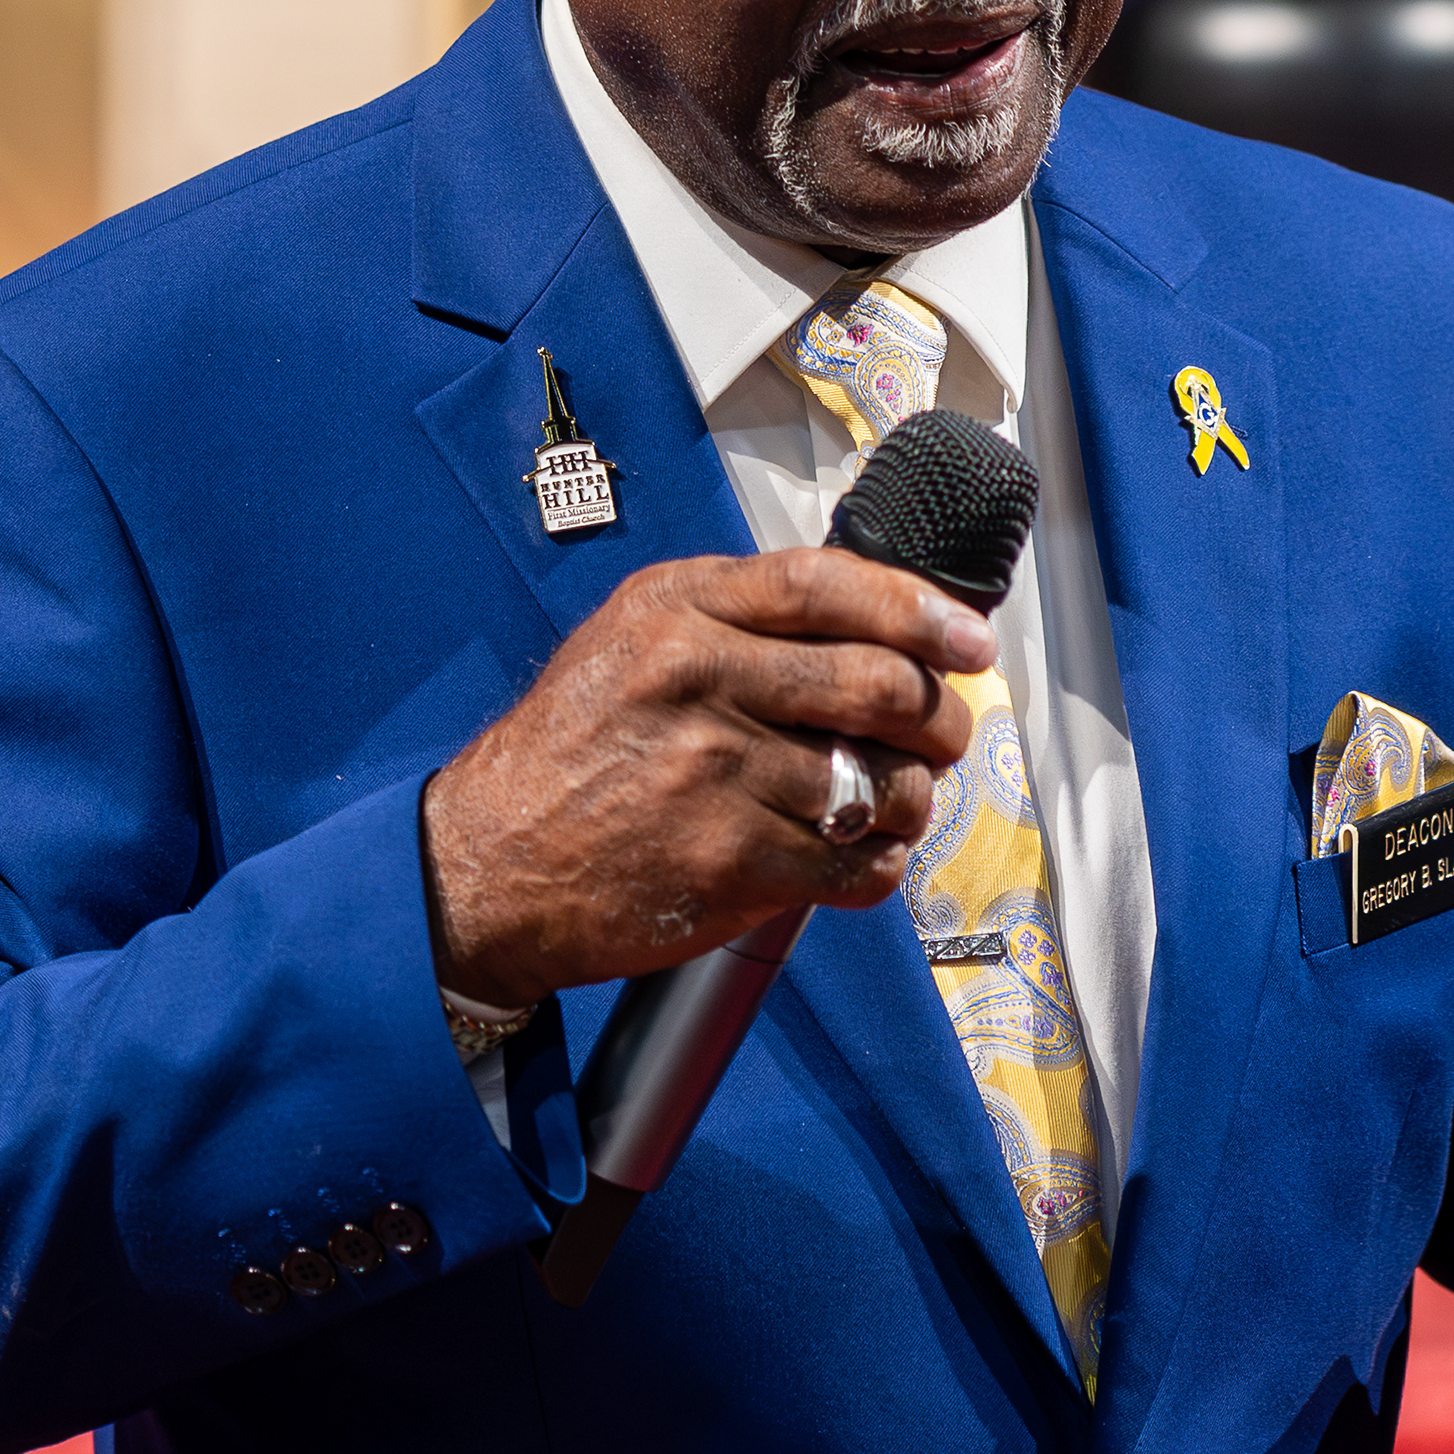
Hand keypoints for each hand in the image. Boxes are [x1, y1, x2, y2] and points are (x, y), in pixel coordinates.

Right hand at [421, 549, 986, 1010]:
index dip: (918, 610)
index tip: (969, 639)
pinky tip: (859, 856)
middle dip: (939, 714)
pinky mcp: (731, 861)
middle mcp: (699, 679)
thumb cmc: (567, 753)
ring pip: (881, 780)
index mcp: (678, 610)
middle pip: (879, 682)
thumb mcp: (630, 640)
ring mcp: (716, 773)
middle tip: (945, 731)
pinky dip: (879, 864)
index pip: (828, 587)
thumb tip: (872, 618)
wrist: (485, 866)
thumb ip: (736, 617)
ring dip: (911, 798)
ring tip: (894, 800)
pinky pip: (857, 863)